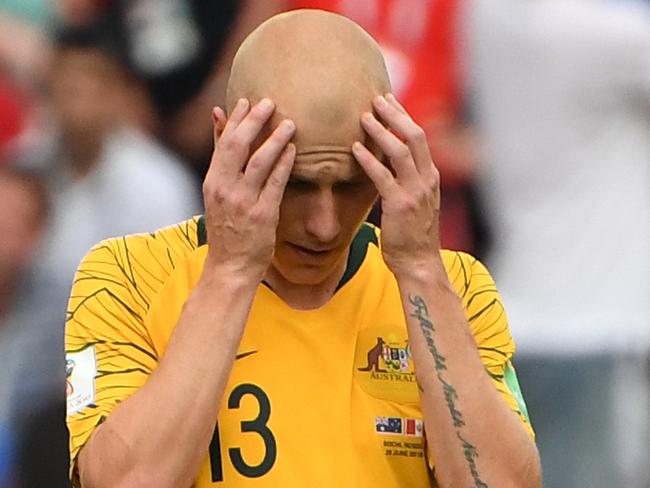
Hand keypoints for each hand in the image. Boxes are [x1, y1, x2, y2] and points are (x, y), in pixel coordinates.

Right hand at [202, 98, 295, 279]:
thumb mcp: (216, 191)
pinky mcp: (262, 215)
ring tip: (289, 123)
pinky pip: (275, 184)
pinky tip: (294, 151)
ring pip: (259, 162)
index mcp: (212, 181)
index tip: (248, 100)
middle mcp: (224, 189)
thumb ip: (221, 156)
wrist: (230, 266)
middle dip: (254, 121)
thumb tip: (218, 117)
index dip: (236, 118)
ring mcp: (243, 202)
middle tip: (270, 102)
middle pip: (238, 145)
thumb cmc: (227, 227)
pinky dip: (284, 164)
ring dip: (275, 139)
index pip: (223, 141)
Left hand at [352, 94, 441, 277]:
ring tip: (363, 118)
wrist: (419, 263)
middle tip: (376, 99)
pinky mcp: (399, 205)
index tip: (389, 101)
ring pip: (400, 151)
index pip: (419, 137)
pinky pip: (382, 176)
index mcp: (430, 176)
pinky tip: (353, 149)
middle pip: (414, 136)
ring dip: (381, 131)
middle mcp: (426, 179)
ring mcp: (415, 191)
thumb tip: (386, 166)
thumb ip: (406, 182)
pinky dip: (368, 160)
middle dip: (395, 114)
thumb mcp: (417, 203)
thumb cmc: (413, 235)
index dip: (404, 116)